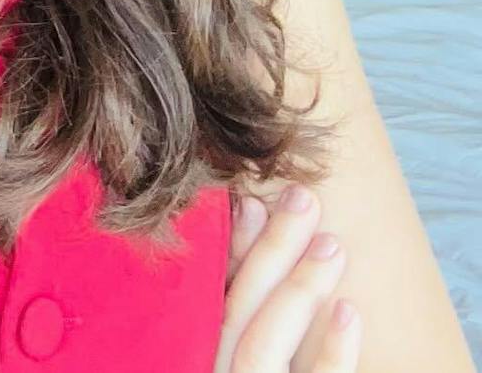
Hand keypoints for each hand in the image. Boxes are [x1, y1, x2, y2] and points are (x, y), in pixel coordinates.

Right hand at [215, 184, 362, 371]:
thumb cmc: (277, 360)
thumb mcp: (248, 333)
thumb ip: (246, 295)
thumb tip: (254, 210)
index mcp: (203, 350)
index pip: (210, 296)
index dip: (231, 247)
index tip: (253, 201)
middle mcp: (218, 371)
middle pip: (234, 312)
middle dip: (270, 251)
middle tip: (303, 199)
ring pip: (260, 346)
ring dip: (297, 288)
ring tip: (332, 245)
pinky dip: (332, 352)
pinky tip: (350, 311)